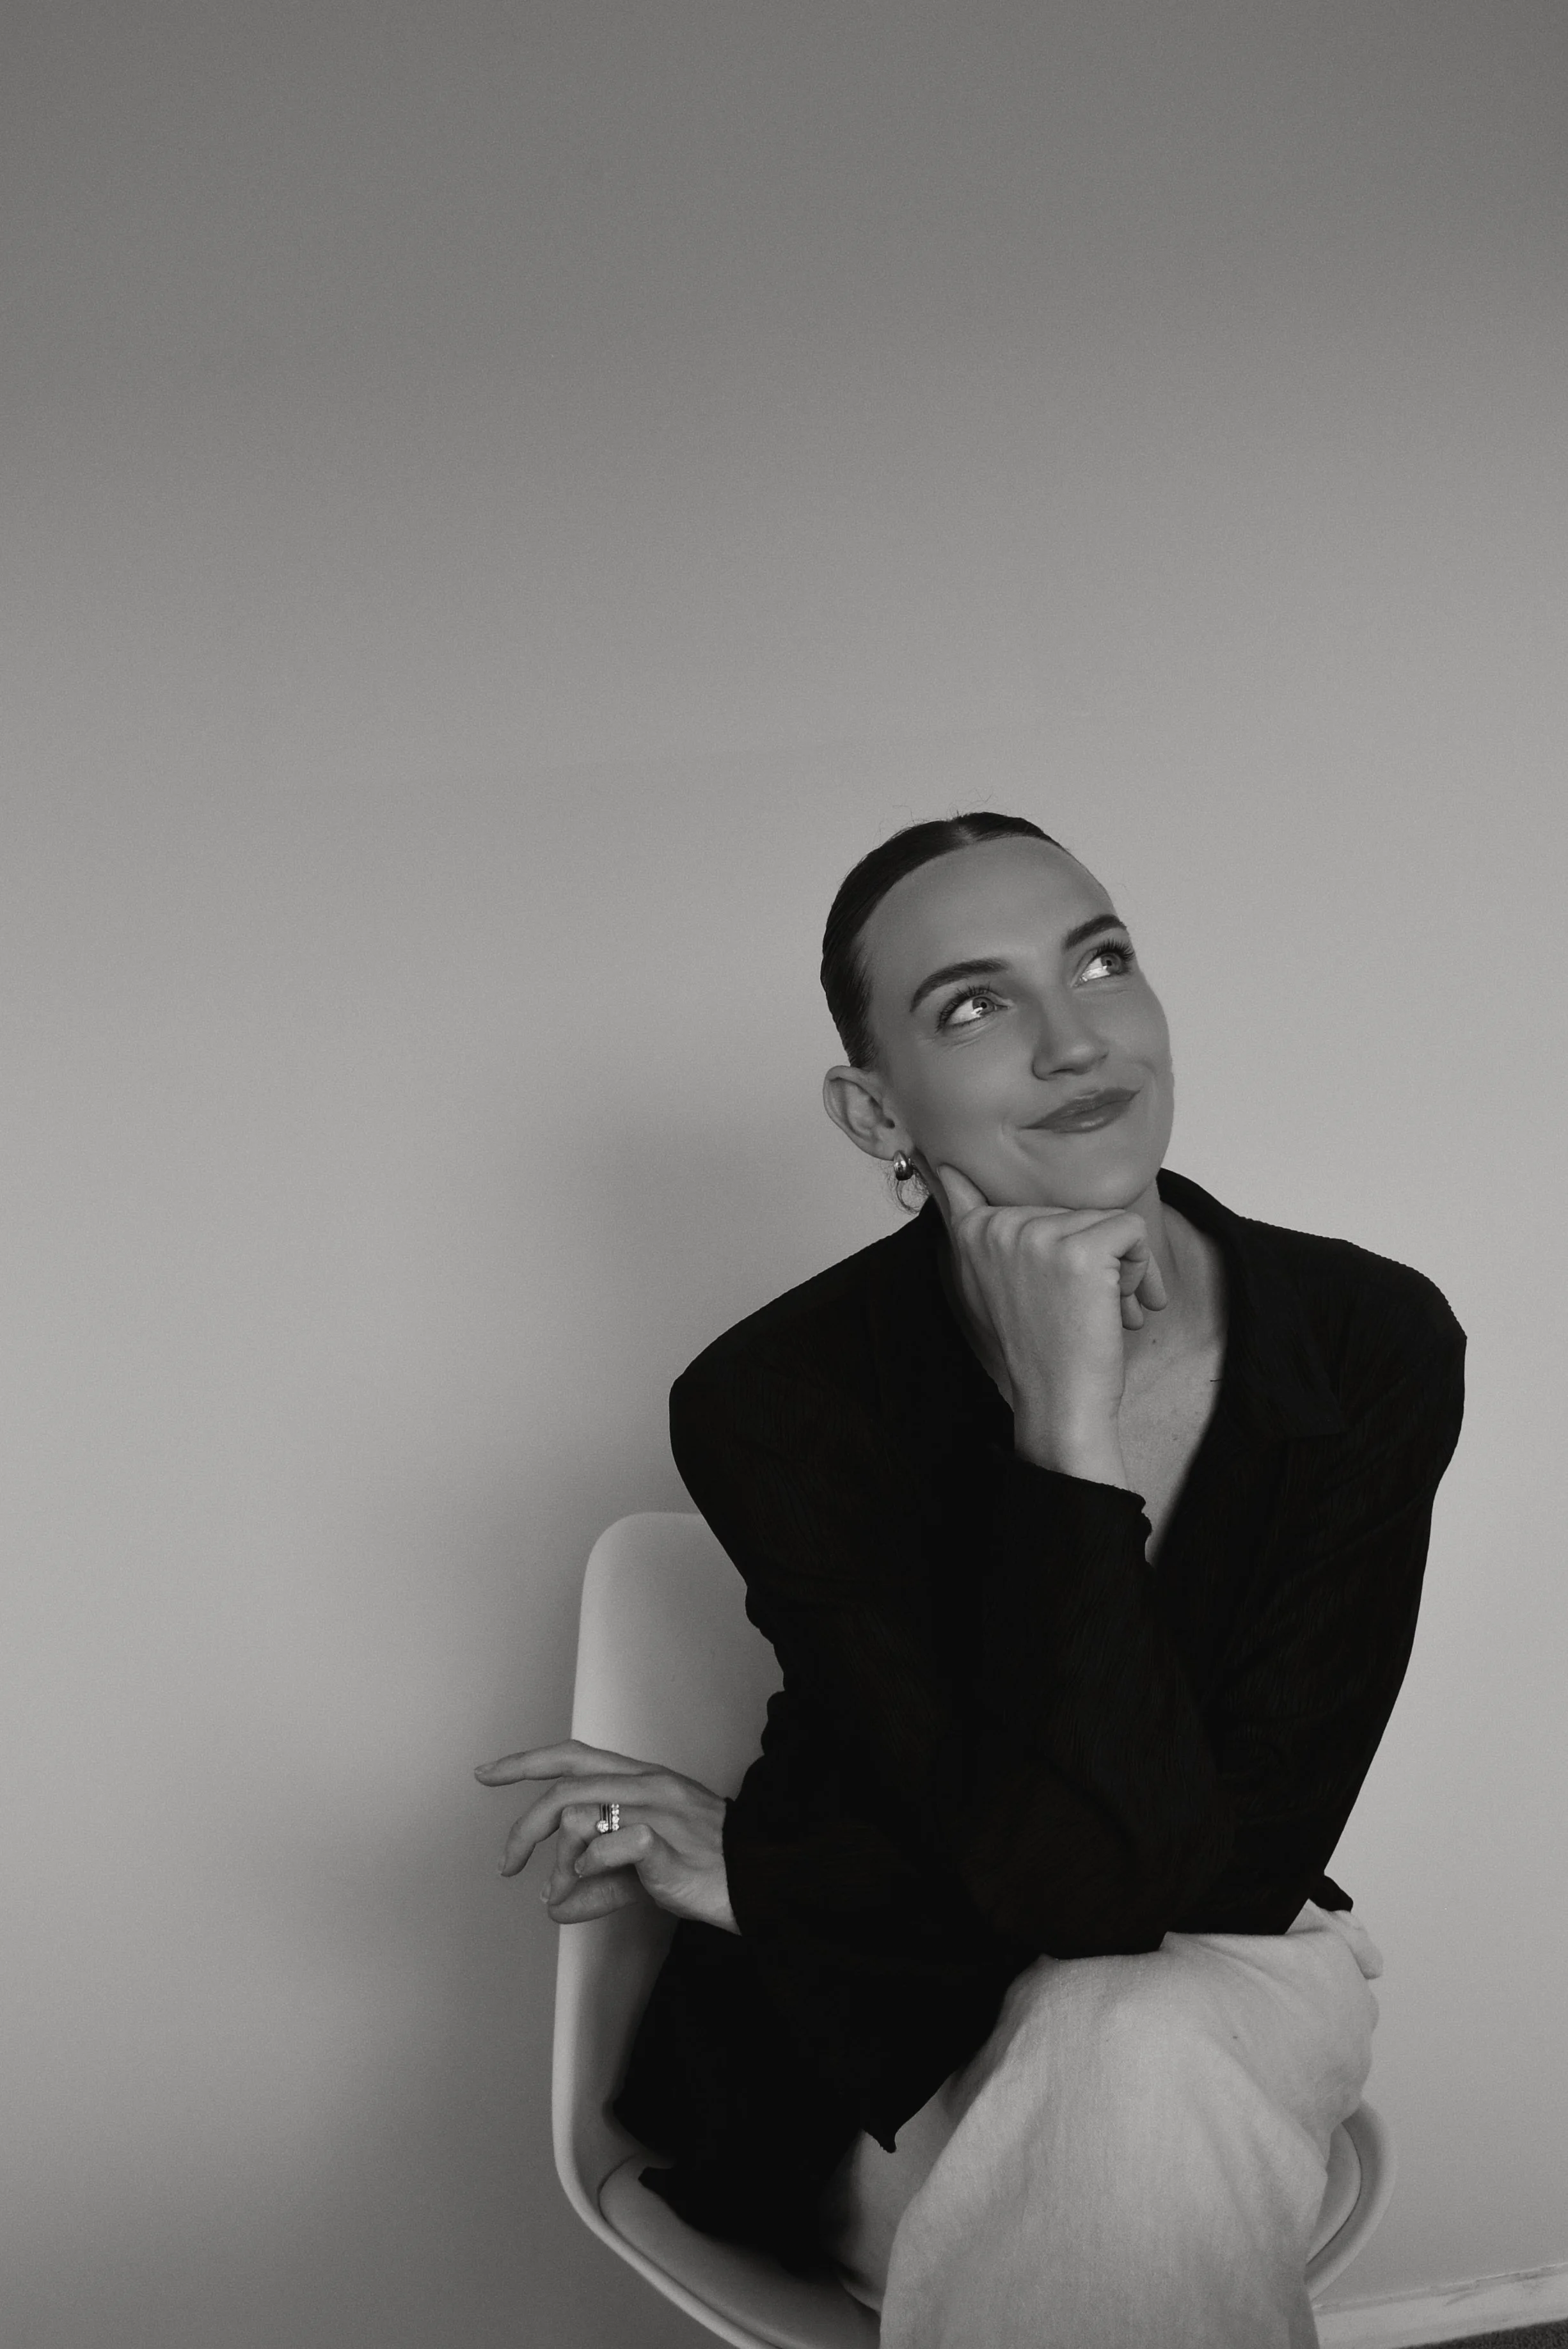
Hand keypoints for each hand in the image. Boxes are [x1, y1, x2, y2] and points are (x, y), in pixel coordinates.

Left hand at [474, 1738, 738, 1932]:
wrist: (760, 1882)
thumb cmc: (707, 1870)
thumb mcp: (642, 1874)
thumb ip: (598, 1884)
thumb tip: (555, 1906)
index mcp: (642, 1780)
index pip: (575, 1756)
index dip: (526, 1762)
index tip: (487, 1773)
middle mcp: (647, 1785)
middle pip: (564, 1788)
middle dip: (523, 1827)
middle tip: (507, 1864)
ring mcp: (656, 1809)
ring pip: (579, 1817)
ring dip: (558, 1863)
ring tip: (563, 1893)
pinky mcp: (663, 1841)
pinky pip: (608, 1844)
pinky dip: (588, 1868)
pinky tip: (589, 1885)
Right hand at [933, 1163, 1167, 1474]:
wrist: (1058, 1403)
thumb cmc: (1036, 1348)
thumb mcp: (986, 1283)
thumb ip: (972, 1226)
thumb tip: (942, 1163)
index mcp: (972, 1232)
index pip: (990, 1184)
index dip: (1014, 1205)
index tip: (999, 1212)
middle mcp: (999, 1225)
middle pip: (1072, 1210)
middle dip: (1091, 1257)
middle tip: (1087, 1306)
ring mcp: (1038, 1236)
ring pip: (1106, 1221)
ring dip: (1120, 1269)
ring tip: (1105, 1310)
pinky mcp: (1081, 1251)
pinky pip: (1133, 1231)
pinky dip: (1143, 1269)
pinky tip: (1127, 1307)